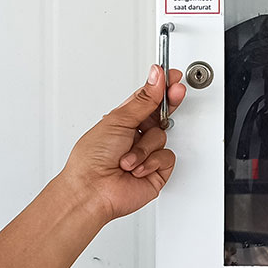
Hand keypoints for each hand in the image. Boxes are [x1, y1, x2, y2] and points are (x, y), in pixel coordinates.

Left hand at [60, 65, 185, 223]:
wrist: (91, 191)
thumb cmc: (91, 158)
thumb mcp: (118, 120)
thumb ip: (144, 99)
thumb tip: (156, 76)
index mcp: (124, 120)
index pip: (149, 98)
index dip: (161, 87)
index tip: (172, 76)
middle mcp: (136, 135)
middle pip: (161, 114)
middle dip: (168, 103)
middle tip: (176, 91)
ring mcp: (147, 154)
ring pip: (162, 137)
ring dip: (144, 148)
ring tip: (127, 159)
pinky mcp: (156, 171)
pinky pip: (167, 157)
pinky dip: (151, 162)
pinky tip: (137, 168)